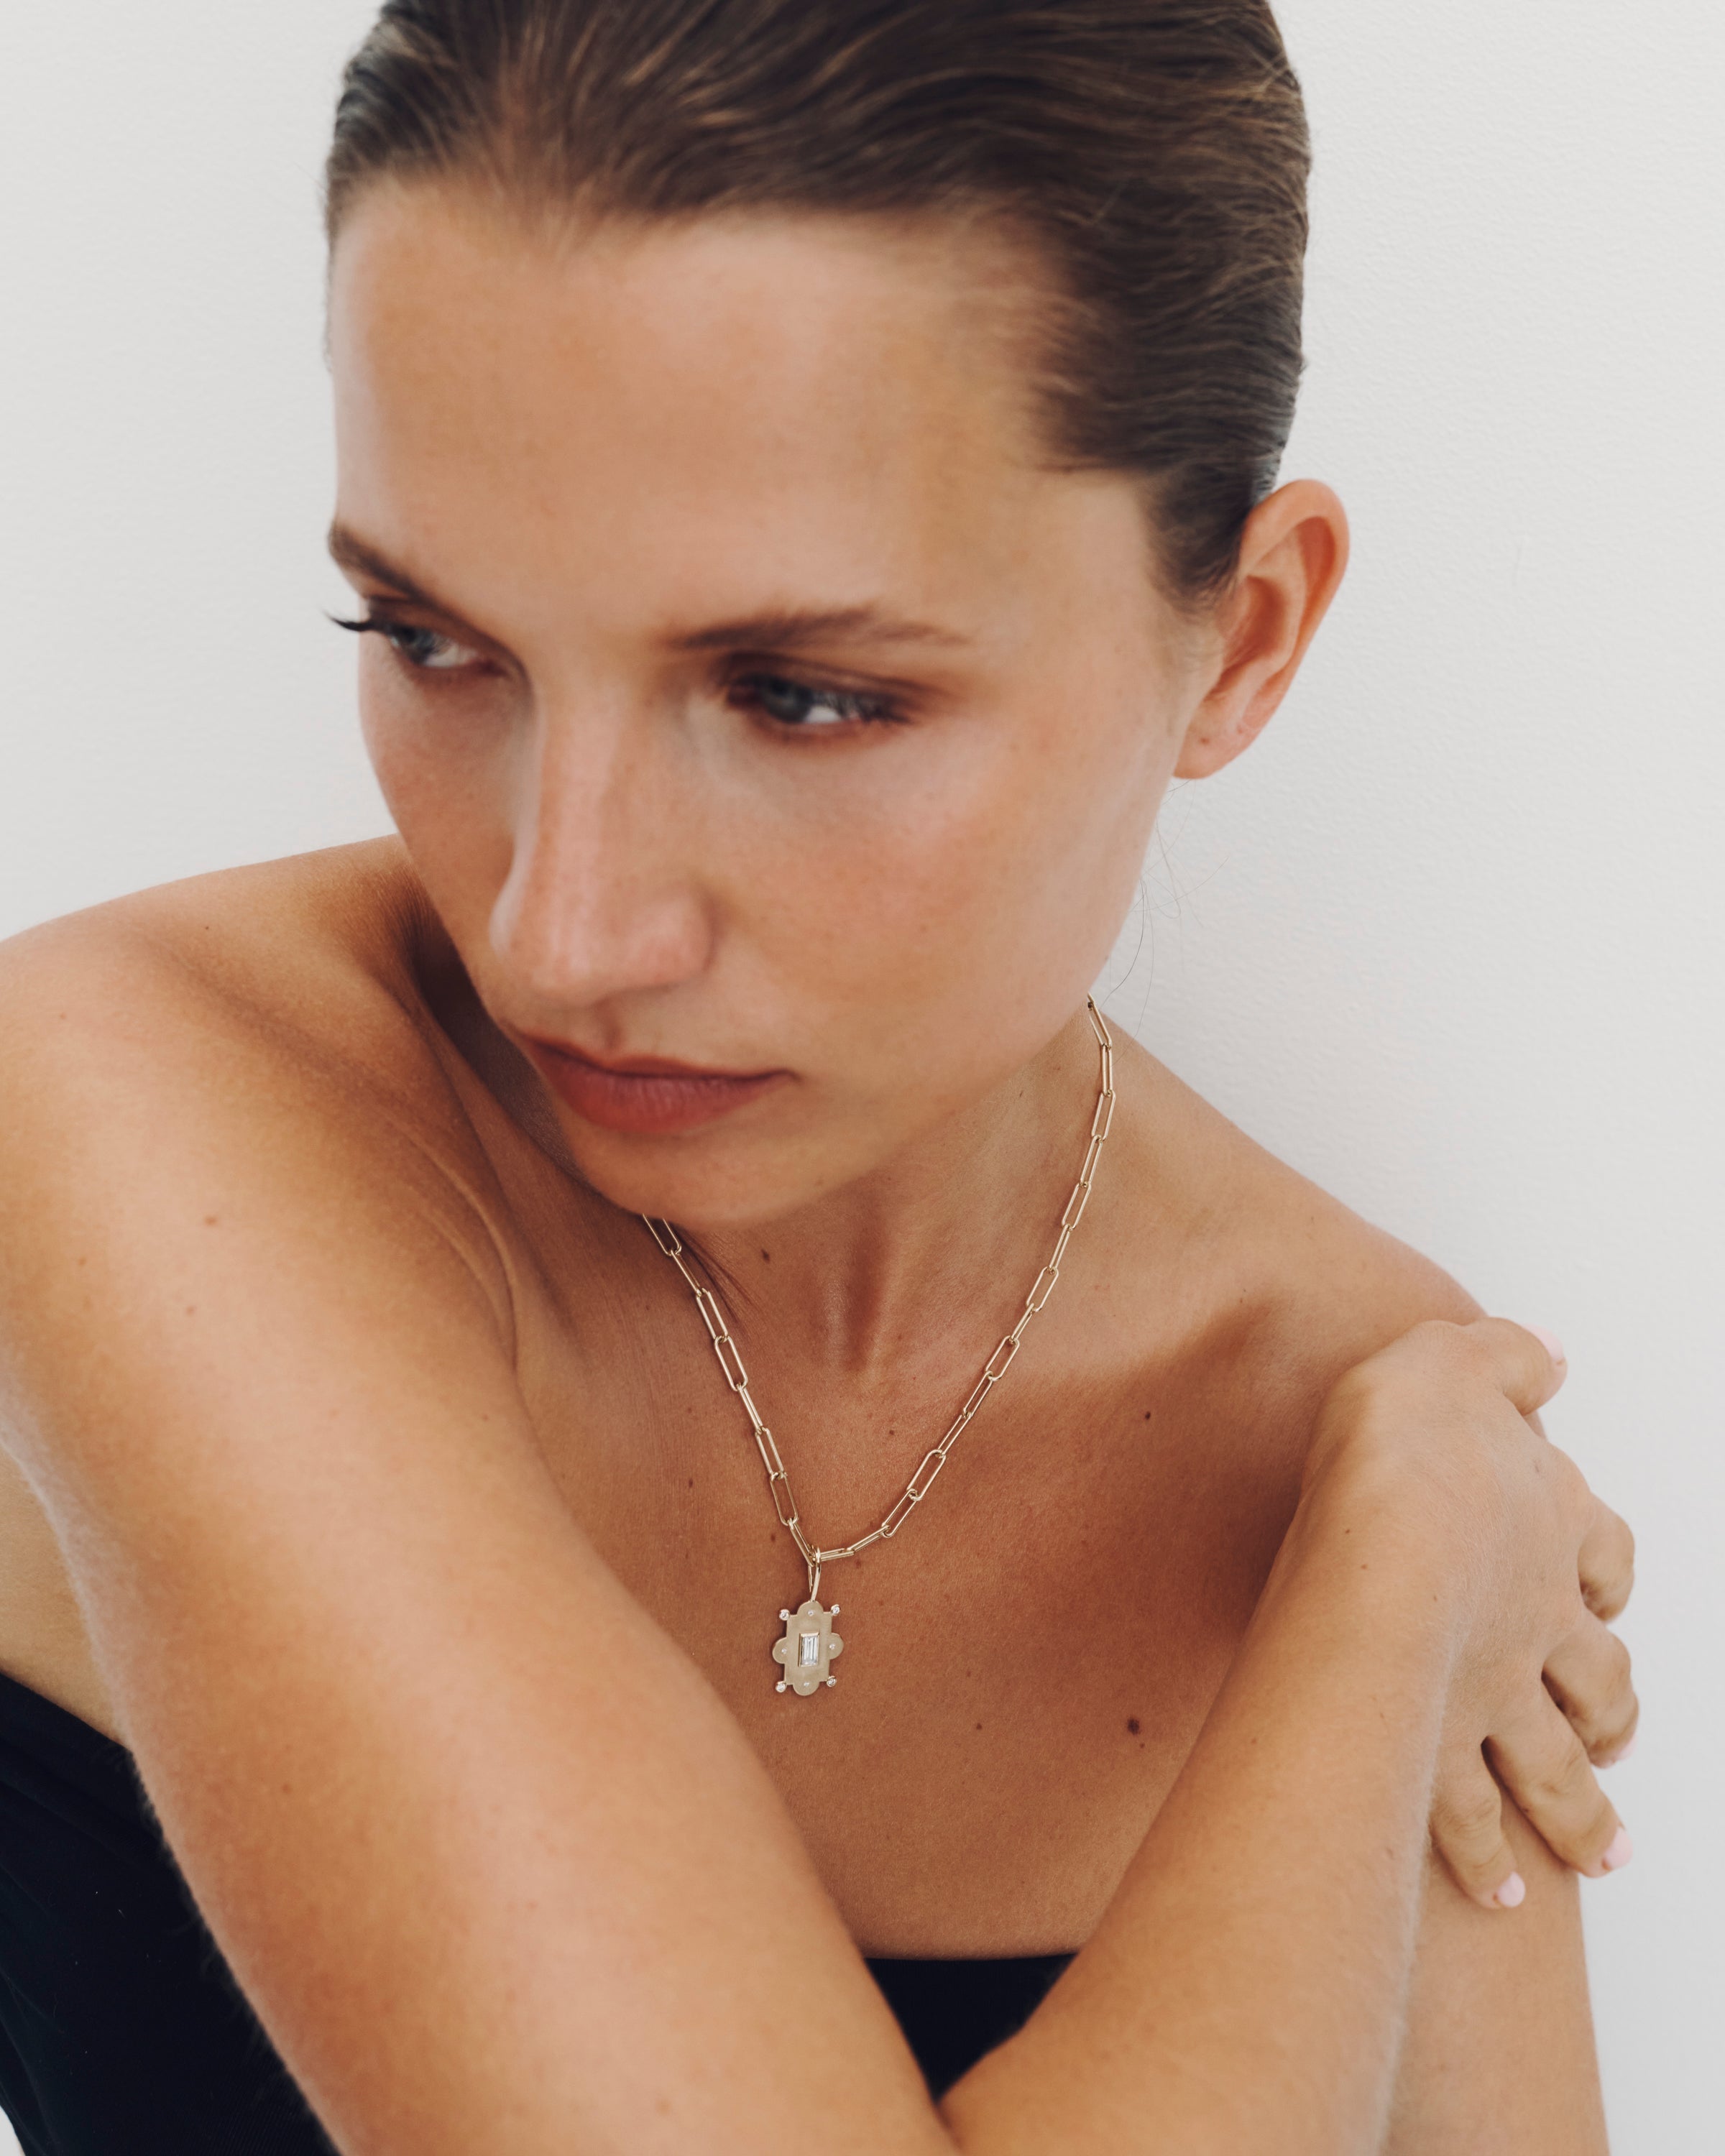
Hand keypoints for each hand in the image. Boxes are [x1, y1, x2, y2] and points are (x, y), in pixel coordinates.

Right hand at [1307, 1318, 1637, 1907]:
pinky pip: (1467, 1811)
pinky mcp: (1441, 1739)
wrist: (1383, 1533)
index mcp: (1551, 1528)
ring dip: (1580, 1814)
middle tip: (1612, 1754)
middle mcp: (1539, 1620)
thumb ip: (1506, 1357)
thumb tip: (1547, 1354)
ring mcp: (1494, 1690)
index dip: (1606, 1577)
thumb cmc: (1413, 1446)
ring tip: (1599, 1854)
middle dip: (1608, 1723)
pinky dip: (1486, 1855)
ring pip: (1553, 1767)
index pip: (1602, 1555)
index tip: (1600, 1596)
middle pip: (1596, 1682)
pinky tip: (1503, 1891)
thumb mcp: (1459, 1358)